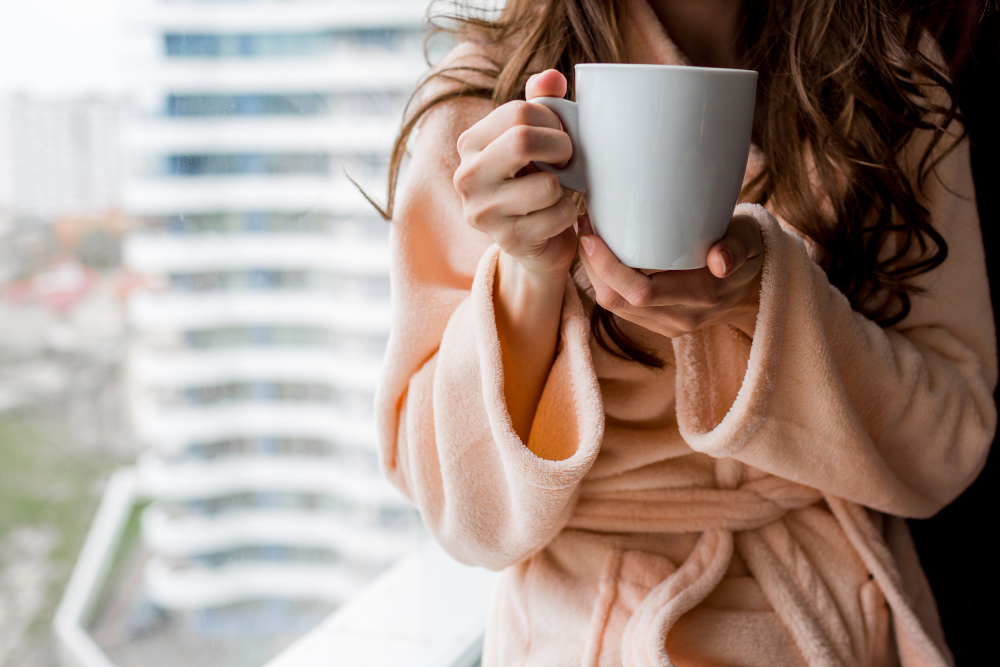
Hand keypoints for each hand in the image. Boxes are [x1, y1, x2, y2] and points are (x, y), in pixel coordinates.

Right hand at [453, 69, 578, 280]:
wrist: (535, 240)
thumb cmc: (535, 178)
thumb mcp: (536, 137)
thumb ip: (542, 103)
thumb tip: (550, 78)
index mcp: (470, 143)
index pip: (518, 113)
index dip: (552, 120)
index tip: (559, 135)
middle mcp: (467, 177)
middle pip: (523, 141)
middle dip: (560, 148)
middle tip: (566, 159)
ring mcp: (483, 212)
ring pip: (546, 185)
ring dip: (565, 187)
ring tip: (557, 191)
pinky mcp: (507, 241)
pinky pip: (557, 216)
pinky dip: (568, 214)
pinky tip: (555, 216)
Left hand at [577, 213, 763, 338]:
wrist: (756, 287)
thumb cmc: (748, 249)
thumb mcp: (749, 238)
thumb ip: (736, 245)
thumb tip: (720, 261)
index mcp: (703, 295)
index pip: (642, 292)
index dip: (609, 267)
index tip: (592, 235)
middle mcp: (683, 317)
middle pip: (619, 301)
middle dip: (593, 267)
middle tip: (585, 228)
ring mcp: (670, 325)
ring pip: (615, 307)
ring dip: (595, 274)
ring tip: (590, 237)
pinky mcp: (660, 324)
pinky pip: (622, 308)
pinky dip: (607, 282)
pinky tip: (603, 256)